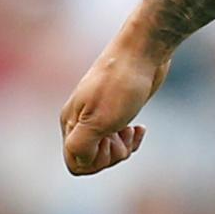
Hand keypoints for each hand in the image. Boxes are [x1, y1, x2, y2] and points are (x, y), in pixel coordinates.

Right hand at [60, 40, 170, 174]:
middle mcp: (81, 120)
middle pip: (93, 159)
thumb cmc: (120, 85)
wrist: (144, 50)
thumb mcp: (98, 121)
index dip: (95, 162)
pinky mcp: (118, 109)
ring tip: (131, 129)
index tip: (109, 142)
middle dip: (112, 154)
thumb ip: (81, 146)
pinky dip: (131, 138)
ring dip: (123, 146)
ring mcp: (100, 114)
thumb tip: (78, 161)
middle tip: (122, 132)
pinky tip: (140, 128)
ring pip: (108, 149)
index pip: (75, 163)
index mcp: (71, 123)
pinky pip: (121, 138)